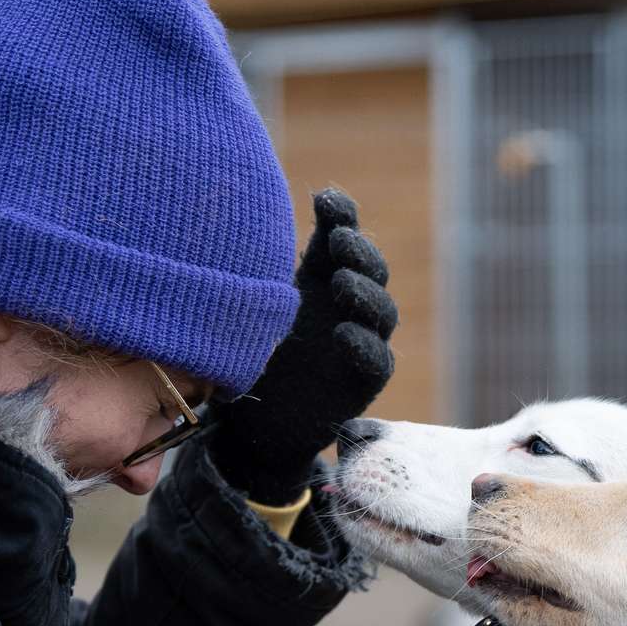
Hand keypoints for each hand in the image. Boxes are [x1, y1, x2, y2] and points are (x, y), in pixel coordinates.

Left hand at [209, 188, 397, 504]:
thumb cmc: (246, 354)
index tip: (324, 200)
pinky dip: (363, 345)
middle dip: (360, 252)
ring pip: (383, 312)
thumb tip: (243, 211)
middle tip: (339, 241)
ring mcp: (361, 342)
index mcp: (320, 277)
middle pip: (373, 269)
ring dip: (365, 293)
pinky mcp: (363, 383)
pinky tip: (342, 334)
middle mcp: (346, 306)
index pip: (343, 235)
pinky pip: (377, 361)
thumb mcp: (246, 303)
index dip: (342, 215)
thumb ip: (255, 264)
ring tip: (341, 283)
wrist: (251, 425)